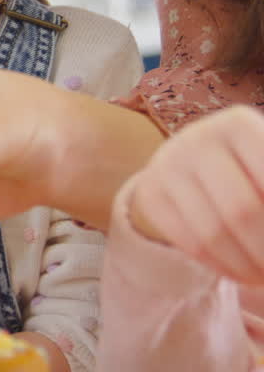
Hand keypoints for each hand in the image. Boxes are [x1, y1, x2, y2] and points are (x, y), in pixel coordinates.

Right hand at [127, 105, 263, 283]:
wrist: (200, 164)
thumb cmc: (254, 169)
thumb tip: (263, 256)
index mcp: (238, 123)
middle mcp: (196, 137)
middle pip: (242, 211)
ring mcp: (166, 163)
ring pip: (212, 234)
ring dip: (246, 268)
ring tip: (261, 276)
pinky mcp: (149, 192)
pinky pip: (187, 242)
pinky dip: (219, 266)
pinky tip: (238, 270)